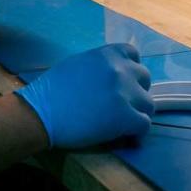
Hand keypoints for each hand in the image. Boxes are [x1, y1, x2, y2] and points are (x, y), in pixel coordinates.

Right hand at [15, 43, 153, 148]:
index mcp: (107, 54)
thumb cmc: (52, 90)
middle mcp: (120, 70)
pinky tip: (126, 136)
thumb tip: (111, 77)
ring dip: (138, 113)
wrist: (41, 112)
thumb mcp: (77, 64)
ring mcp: (125, 93)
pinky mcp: (126, 117)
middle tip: (122, 104)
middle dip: (136, 92)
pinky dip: (137, 132)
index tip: (124, 82)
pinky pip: (144, 125)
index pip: (134, 56)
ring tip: (124, 123)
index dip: (131, 71)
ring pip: (149, 104)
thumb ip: (99, 66)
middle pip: (145, 80)